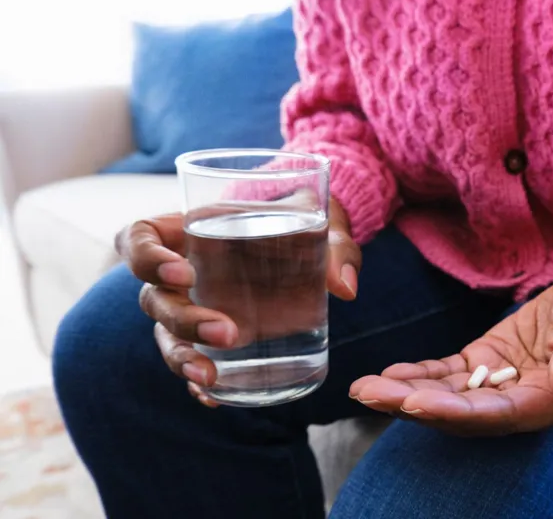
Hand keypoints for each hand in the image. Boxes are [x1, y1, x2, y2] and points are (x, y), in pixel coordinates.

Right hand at [117, 197, 358, 406]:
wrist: (314, 242)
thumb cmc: (306, 222)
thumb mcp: (324, 222)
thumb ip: (336, 246)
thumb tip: (345, 287)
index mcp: (192, 229)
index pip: (139, 237)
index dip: (146, 256)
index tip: (183, 273)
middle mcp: (182, 272)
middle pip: (154, 298)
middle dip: (183, 320)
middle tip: (228, 331)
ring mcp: (194, 307)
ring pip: (166, 335)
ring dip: (182, 357)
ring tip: (210, 376)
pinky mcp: (213, 337)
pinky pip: (191, 361)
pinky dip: (196, 383)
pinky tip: (214, 397)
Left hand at [349, 259, 552, 434]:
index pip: (498, 414)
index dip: (456, 412)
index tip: (415, 403)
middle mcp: (525, 401)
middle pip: (463, 414)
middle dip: (415, 406)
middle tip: (369, 396)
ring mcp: (504, 383)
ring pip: (449, 396)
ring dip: (406, 394)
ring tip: (362, 389)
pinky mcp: (489, 363)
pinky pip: (449, 375)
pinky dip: (419, 375)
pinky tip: (387, 374)